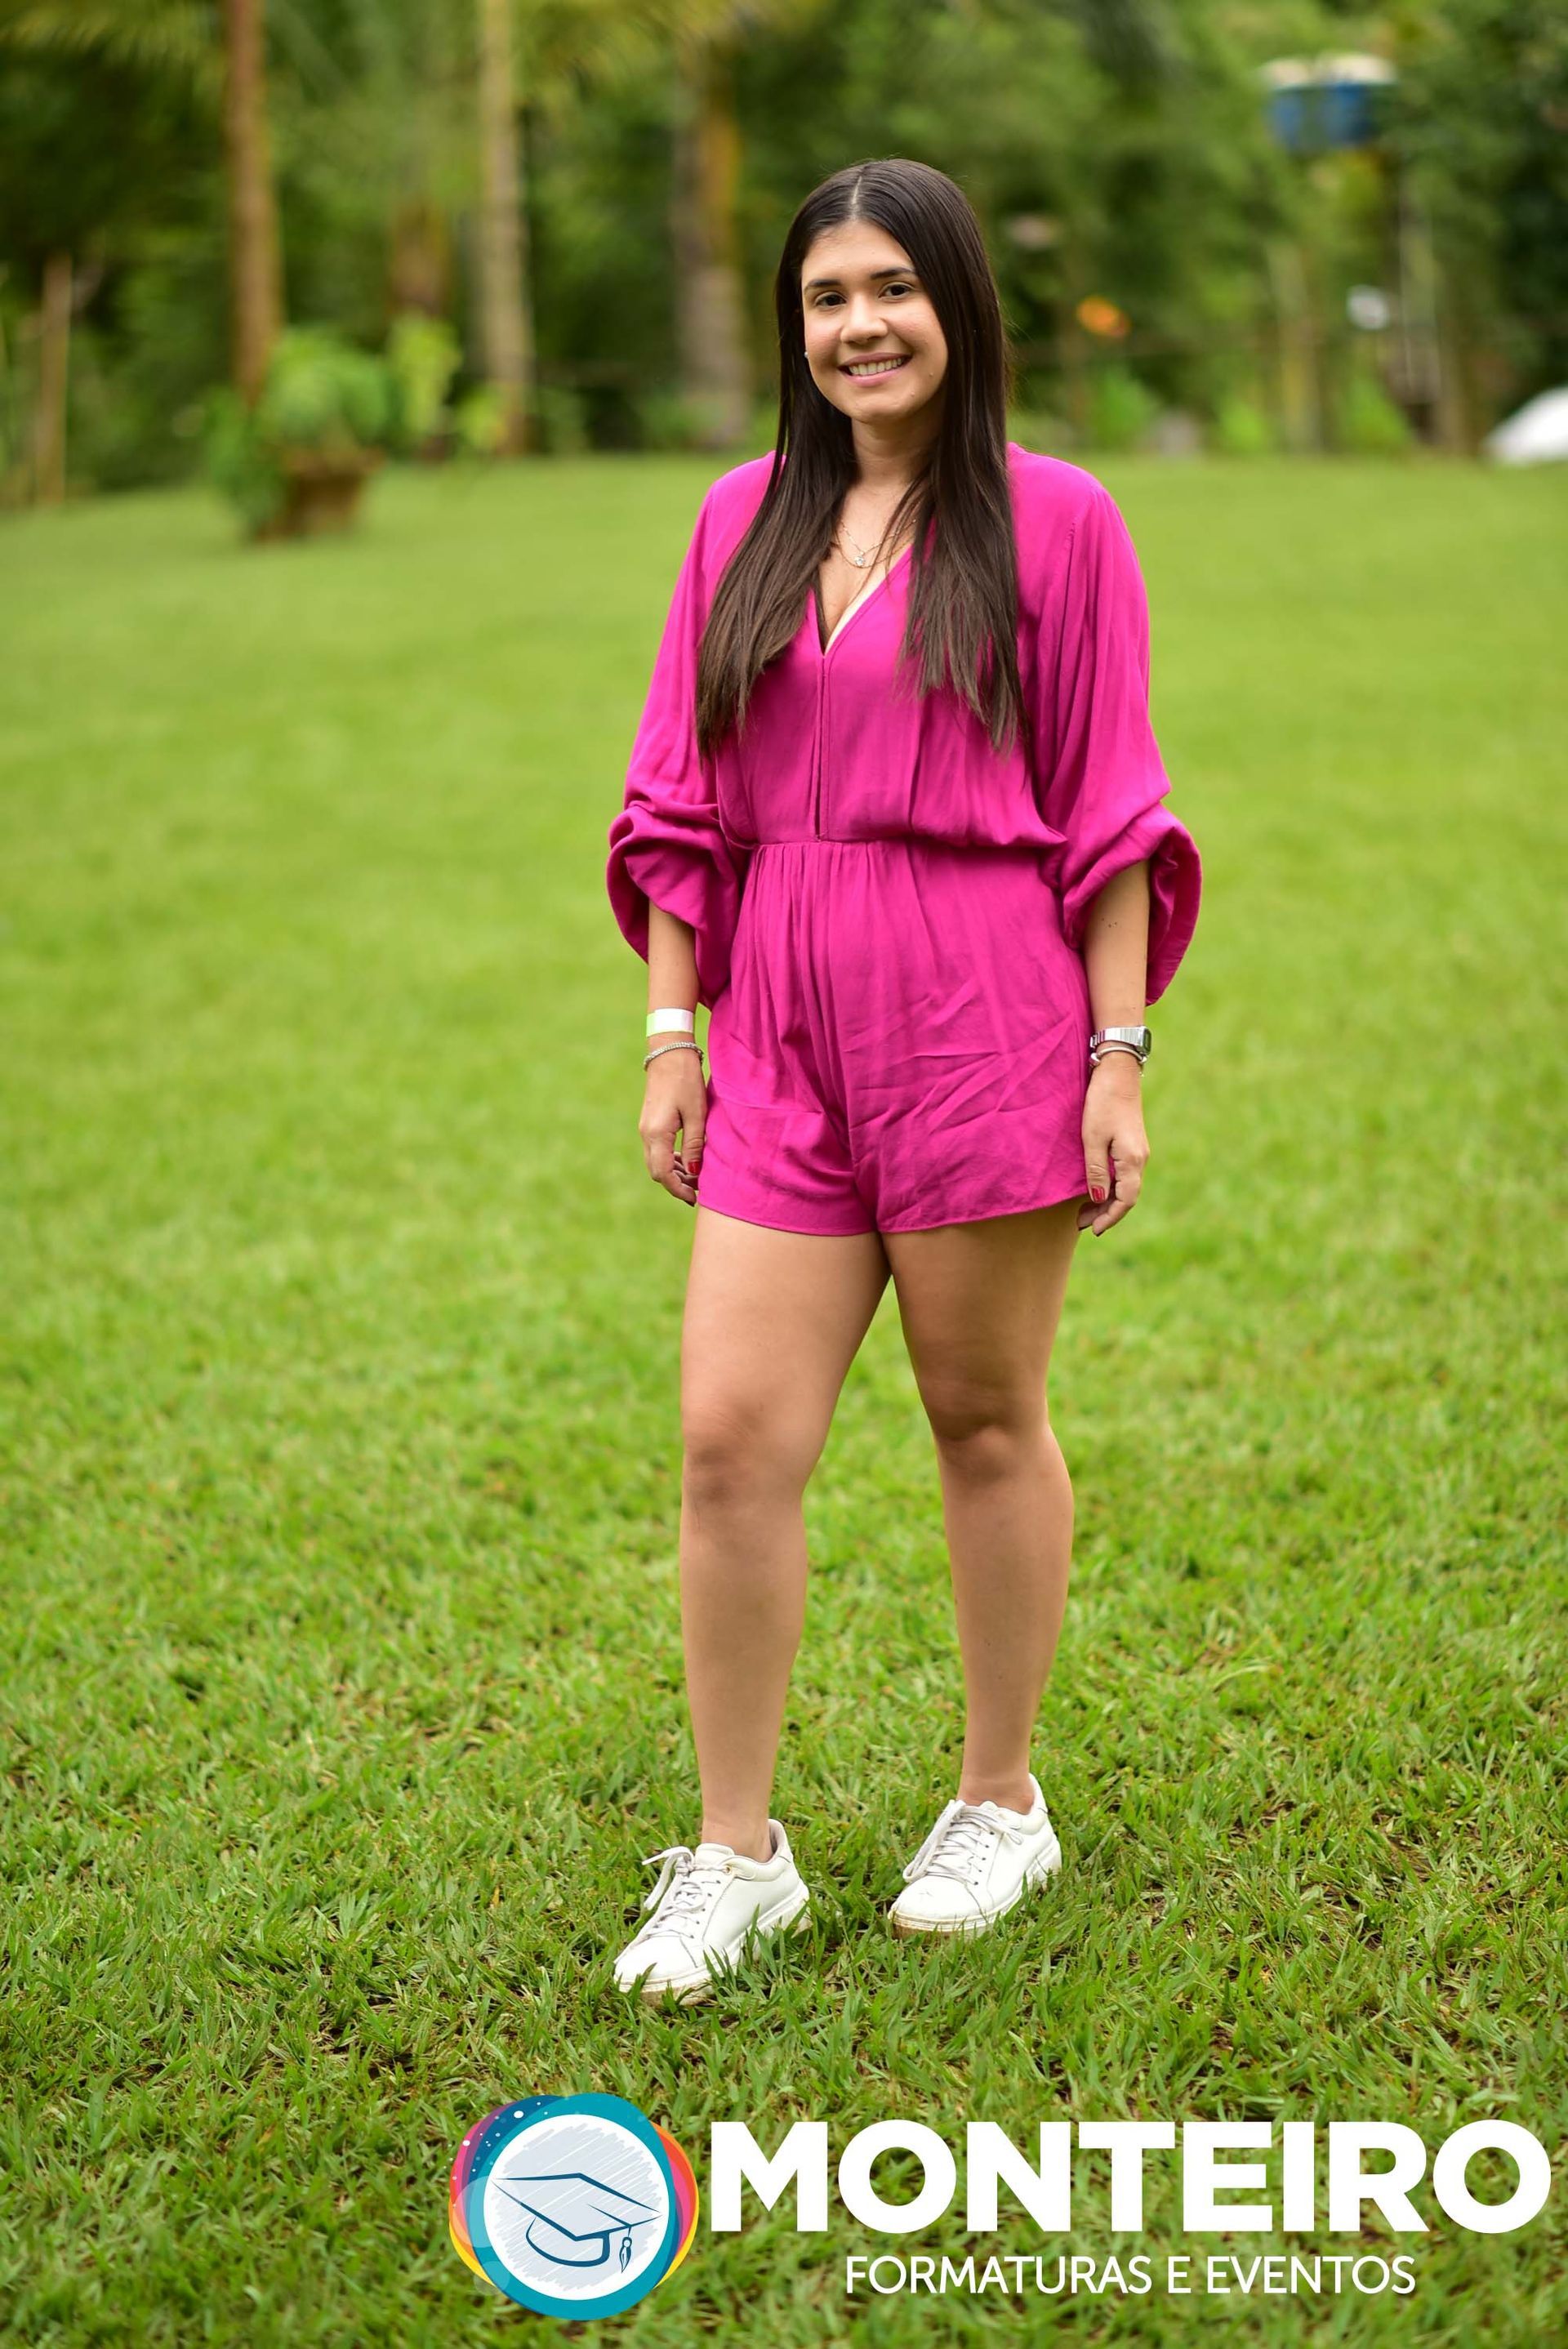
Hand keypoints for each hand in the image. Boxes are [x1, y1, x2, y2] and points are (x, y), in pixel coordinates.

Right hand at [640, 1049, 707, 1206]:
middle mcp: (646, 1134)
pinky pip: (657, 1150)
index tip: (695, 1198)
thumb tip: (694, 1172)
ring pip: (656, 1162)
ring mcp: (645, 1129)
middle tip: (698, 1190)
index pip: (663, 1174)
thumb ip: (694, 1145)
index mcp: (656, 1134)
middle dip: (676, 1184)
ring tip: (696, 1177)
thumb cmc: (686, 1081)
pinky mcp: (649, 1123)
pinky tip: (687, 1160)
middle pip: (657, 1171)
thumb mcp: (696, 1114)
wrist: (669, 1054)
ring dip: (674, 1173)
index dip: (678, 1189)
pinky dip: (671, 1160)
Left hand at [1078, 1054, 1147, 1236]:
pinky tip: (1095, 1188)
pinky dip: (1110, 1187)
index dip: (1110, 1218)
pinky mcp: (1132, 1144)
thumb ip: (1096, 1171)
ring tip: (1084, 1211)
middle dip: (1105, 1213)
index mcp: (1132, 1160)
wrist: (1117, 1072)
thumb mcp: (1092, 1138)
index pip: (1126, 1200)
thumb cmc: (1102, 1102)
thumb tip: (1098, 1199)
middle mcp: (1140, 1158)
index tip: (1093, 1230)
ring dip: (1107, 1201)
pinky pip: (1124, 1174)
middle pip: (1127, 1196)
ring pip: (1126, 1186)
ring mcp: (1138, 1151)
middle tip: (1082, 1223)